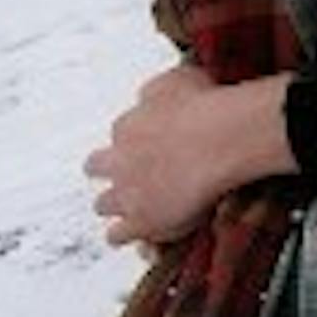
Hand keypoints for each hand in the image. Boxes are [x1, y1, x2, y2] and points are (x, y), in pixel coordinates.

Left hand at [84, 66, 295, 246]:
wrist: (221, 139)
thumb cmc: (206, 107)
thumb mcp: (176, 80)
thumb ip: (154, 91)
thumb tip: (146, 96)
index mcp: (127, 127)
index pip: (120, 133)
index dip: (136, 139)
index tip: (152, 140)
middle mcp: (119, 161)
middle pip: (95, 167)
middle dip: (109, 170)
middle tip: (132, 173)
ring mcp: (127, 193)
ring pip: (102, 205)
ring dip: (116, 204)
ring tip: (137, 205)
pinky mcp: (140, 221)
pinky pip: (117, 235)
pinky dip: (127, 234)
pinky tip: (142, 233)